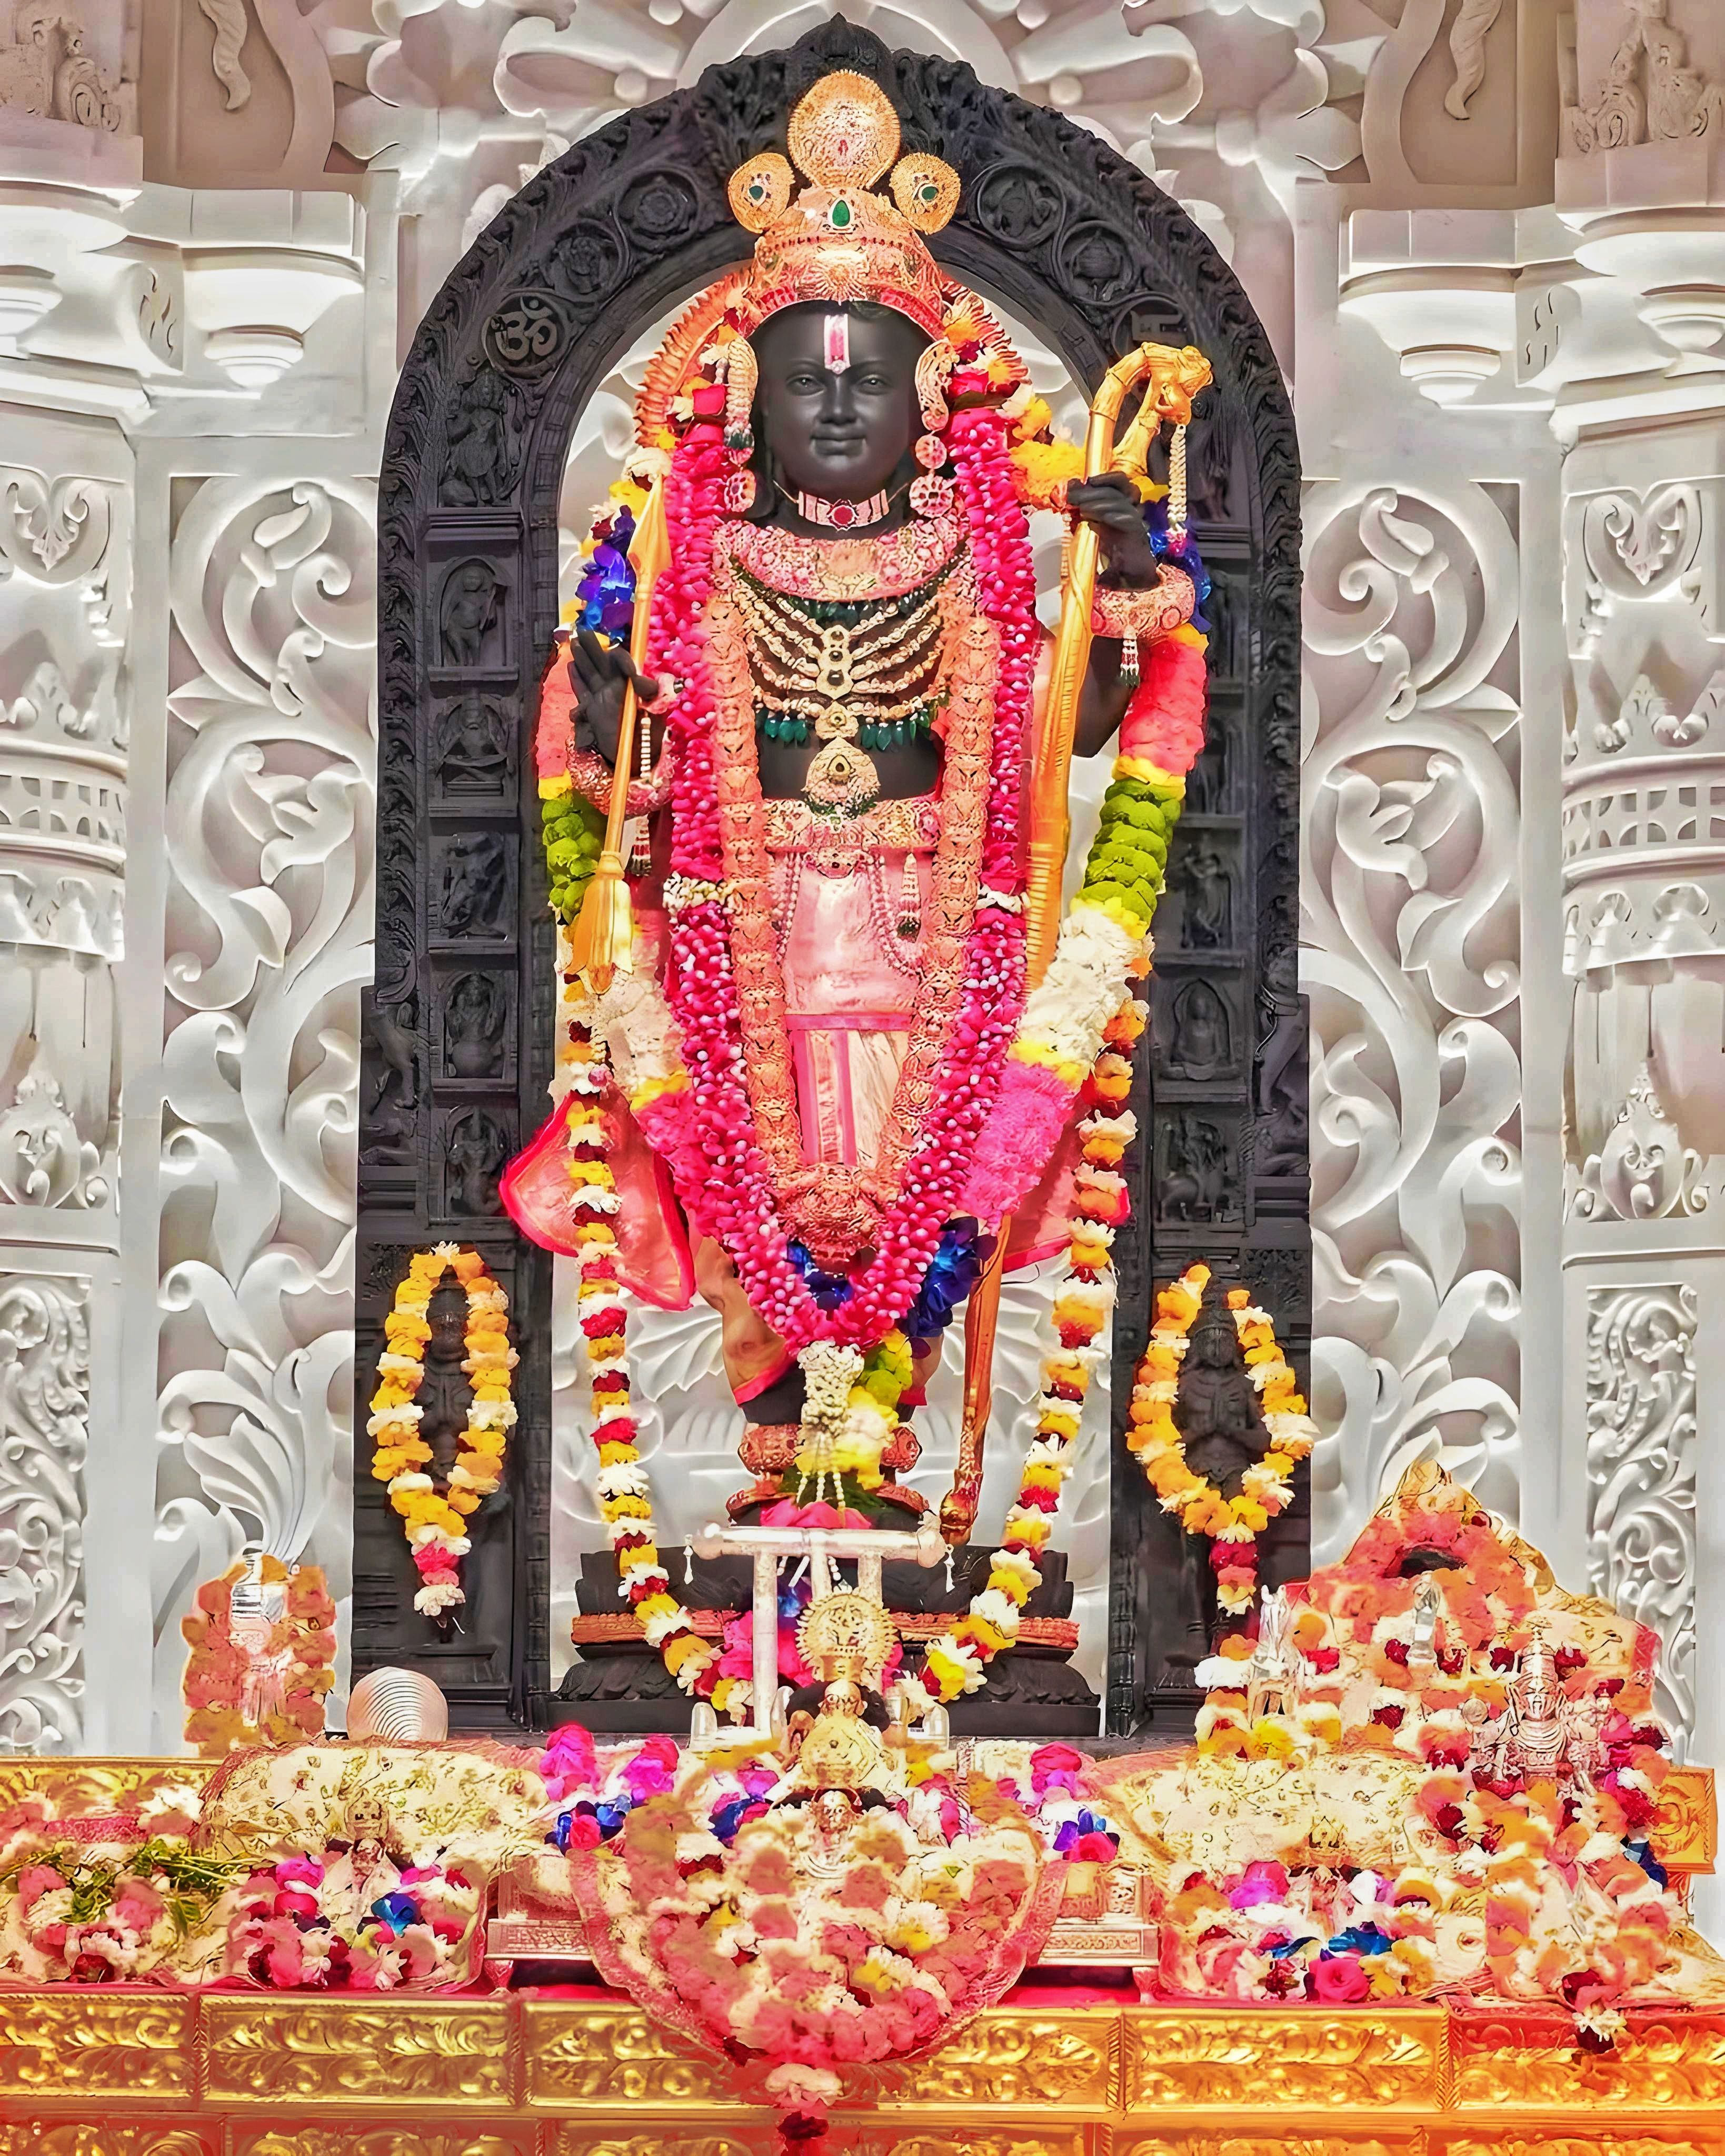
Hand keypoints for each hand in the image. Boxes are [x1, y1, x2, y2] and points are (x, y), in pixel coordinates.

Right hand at [566, 627, 660, 766]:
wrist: (635, 761)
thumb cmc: (648, 740)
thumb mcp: (655, 716)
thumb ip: (650, 695)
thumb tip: (640, 679)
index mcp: (633, 686)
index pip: (624, 664)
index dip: (619, 658)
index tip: (614, 656)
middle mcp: (618, 688)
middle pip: (603, 662)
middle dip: (594, 648)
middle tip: (582, 631)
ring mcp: (604, 697)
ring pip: (591, 673)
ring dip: (583, 658)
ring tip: (576, 643)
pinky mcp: (593, 709)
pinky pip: (583, 690)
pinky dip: (576, 679)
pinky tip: (571, 666)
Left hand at [1067, 471, 1158, 587]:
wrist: (1127, 573)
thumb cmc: (1109, 549)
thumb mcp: (1089, 525)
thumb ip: (1080, 508)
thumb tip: (1068, 488)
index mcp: (1119, 503)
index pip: (1118, 482)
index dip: (1105, 478)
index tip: (1089, 480)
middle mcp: (1129, 508)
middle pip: (1116, 491)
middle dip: (1093, 492)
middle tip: (1074, 498)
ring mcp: (1135, 520)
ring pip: (1121, 503)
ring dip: (1100, 504)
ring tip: (1083, 510)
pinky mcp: (1138, 533)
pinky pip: (1129, 521)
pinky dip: (1115, 518)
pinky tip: (1100, 521)